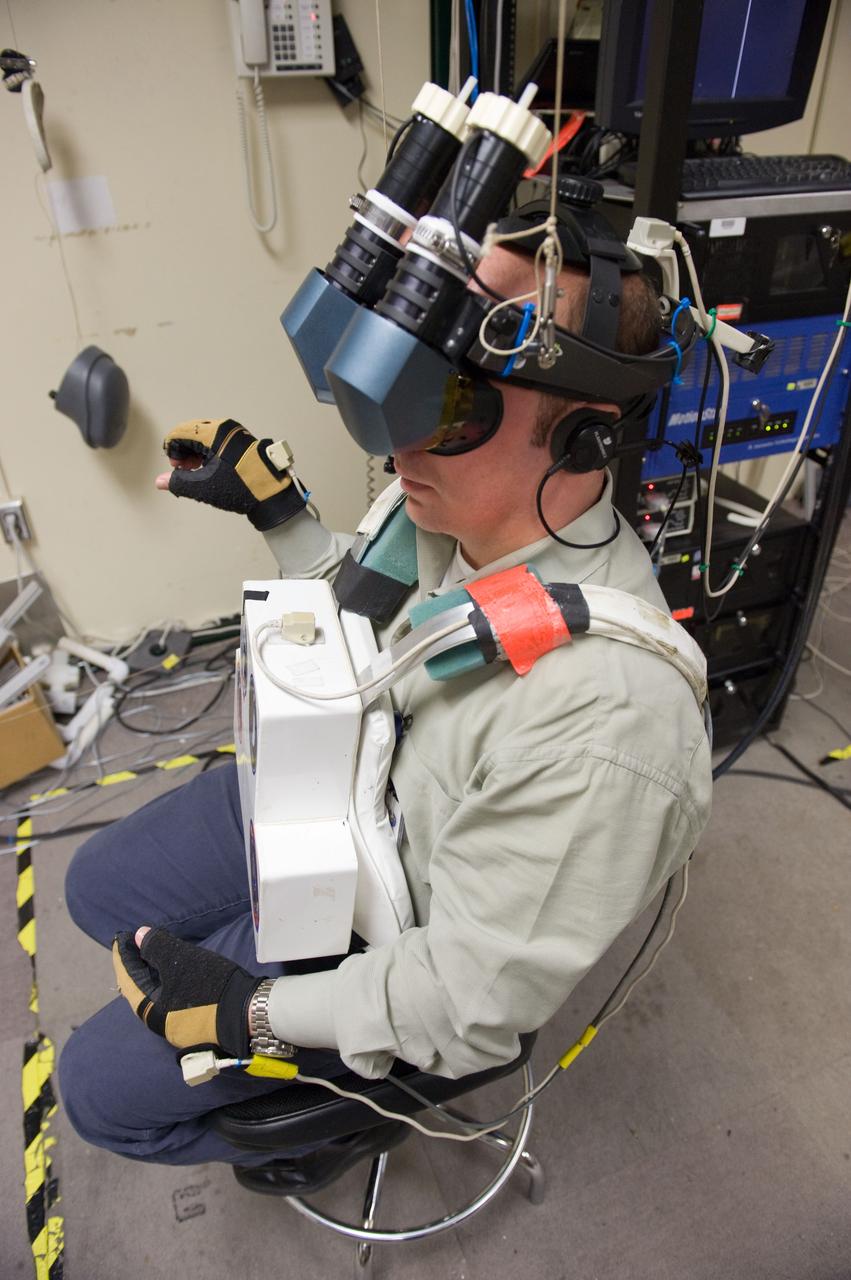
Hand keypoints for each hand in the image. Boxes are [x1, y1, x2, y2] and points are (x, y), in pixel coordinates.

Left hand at [112, 926, 260, 1057]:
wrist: (248, 1012)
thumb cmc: (210, 987)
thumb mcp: (181, 961)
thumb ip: (157, 946)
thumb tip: (138, 935)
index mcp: (150, 1012)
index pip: (127, 980)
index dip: (122, 957)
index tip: (119, 938)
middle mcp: (159, 1022)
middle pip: (140, 990)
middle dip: (135, 966)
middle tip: (132, 944)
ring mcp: (177, 1025)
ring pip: (156, 995)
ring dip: (151, 973)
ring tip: (149, 954)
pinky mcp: (193, 1021)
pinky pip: (170, 998)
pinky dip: (165, 982)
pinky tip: (170, 971)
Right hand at [158, 418, 306, 530]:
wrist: (272, 493)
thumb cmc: (241, 487)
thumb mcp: (204, 486)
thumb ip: (178, 482)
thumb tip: (160, 481)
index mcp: (214, 432)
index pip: (180, 432)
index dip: (171, 449)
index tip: (173, 467)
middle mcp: (225, 429)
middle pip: (191, 433)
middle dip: (182, 452)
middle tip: (181, 471)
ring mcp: (235, 435)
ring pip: (204, 439)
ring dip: (194, 454)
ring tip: (194, 473)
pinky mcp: (242, 444)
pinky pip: (217, 443)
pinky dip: (207, 454)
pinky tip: (207, 470)